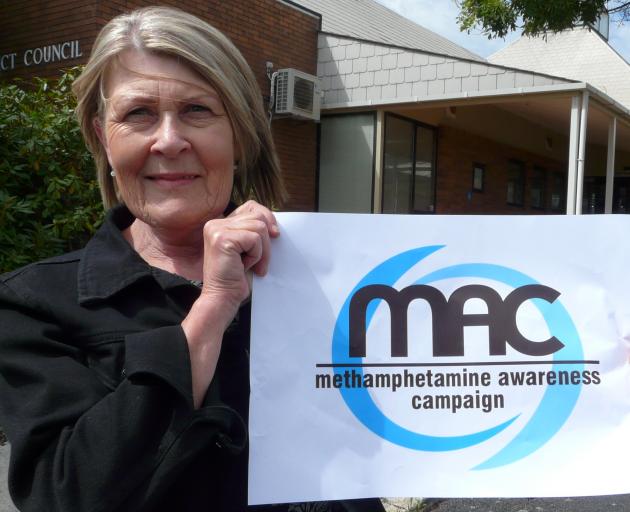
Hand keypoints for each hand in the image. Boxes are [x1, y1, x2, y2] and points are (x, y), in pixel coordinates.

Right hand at [182, 200, 278, 407]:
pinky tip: (245, 267)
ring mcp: (217, 229)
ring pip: (259, 228)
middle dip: (266, 241)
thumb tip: (275, 223)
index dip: (267, 217)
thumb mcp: (248, 250)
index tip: (275, 234)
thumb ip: (254, 232)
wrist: (222, 299)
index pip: (251, 206)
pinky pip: (254, 239)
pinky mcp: (222, 239)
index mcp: (219, 223)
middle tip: (259, 261)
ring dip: (262, 251)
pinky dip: (256, 255)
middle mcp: (215, 223)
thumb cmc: (236, 278)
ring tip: (251, 265)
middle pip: (258, 216)